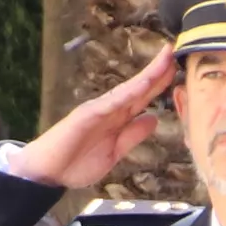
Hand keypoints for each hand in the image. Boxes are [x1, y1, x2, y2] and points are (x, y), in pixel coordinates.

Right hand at [21, 46, 178, 189]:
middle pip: (140, 88)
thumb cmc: (76, 162)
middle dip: (159, 72)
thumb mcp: (115, 151)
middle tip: (177, 52)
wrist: (47, 173)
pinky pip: (111, 103)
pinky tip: (143, 85)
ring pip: (129, 90)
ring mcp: (98, 109)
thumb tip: (153, 119)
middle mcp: (110, 109)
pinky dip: (128, 93)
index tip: (178, 69)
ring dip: (148, 75)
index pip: (143, 97)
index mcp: (117, 118)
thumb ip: (133, 135)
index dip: (161, 83)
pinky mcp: (86, 114)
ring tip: (166, 59)